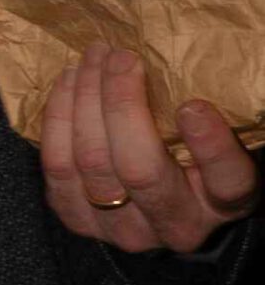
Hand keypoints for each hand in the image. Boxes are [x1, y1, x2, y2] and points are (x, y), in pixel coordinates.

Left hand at [40, 43, 258, 252]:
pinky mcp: (77, 218)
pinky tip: (68, 81)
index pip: (228, 184)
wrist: (157, 200)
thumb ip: (208, 119)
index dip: (211, 147)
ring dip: (84, 99)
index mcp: (221, 205)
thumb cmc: (192, 158)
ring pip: (90, 162)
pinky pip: (56, 165)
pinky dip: (58, 116)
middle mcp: (173, 226)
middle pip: (139, 168)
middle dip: (121, 100)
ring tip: (92, 59)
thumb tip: (175, 70)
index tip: (193, 106)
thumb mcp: (216, 140)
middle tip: (120, 55)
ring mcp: (121, 229)